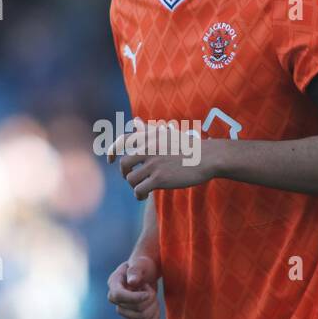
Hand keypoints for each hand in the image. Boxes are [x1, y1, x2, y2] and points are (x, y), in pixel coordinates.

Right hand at [107, 254, 159, 318]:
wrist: (146, 273)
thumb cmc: (142, 266)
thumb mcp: (140, 263)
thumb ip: (136, 271)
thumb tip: (132, 282)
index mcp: (114, 284)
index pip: (118, 296)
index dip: (135, 297)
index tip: (149, 292)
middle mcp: (116, 300)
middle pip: (137, 309)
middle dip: (151, 299)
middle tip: (150, 288)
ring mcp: (123, 312)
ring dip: (154, 308)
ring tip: (152, 296)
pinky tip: (155, 309)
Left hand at [108, 127, 224, 199]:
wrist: (208, 157)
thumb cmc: (188, 147)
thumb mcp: (166, 134)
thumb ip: (147, 130)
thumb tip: (134, 122)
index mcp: (149, 137)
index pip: (122, 141)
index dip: (111, 151)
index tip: (109, 160)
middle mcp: (148, 148)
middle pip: (123, 164)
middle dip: (125, 174)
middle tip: (133, 179)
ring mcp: (153, 163)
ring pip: (131, 179)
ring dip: (134, 187)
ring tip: (143, 190)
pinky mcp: (159, 178)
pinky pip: (139, 190)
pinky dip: (139, 196)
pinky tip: (145, 197)